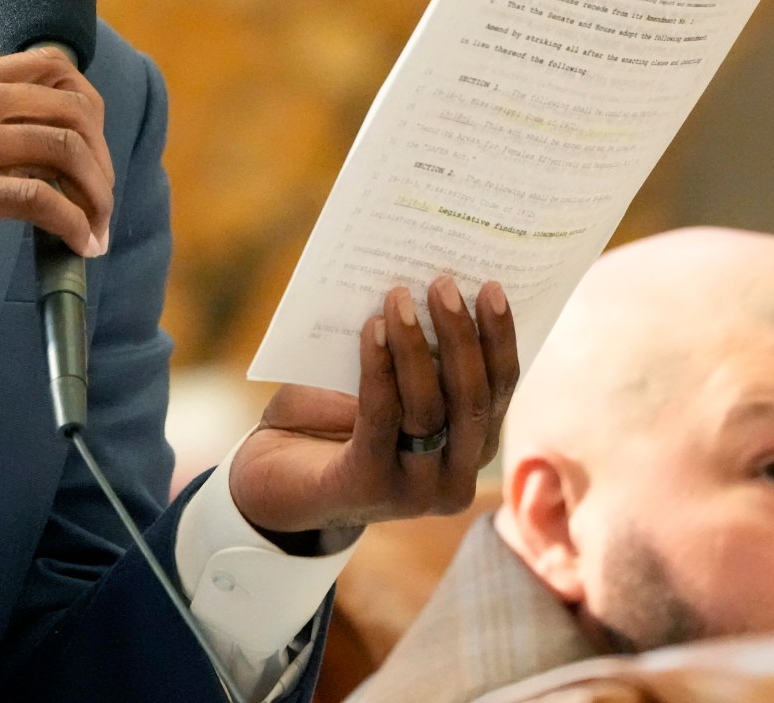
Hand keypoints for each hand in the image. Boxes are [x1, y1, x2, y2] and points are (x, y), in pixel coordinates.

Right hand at [0, 50, 112, 291]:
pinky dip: (74, 223)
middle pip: (72, 108)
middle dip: (101, 156)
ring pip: (65, 150)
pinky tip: (79, 243)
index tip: (93, 146)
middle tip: (101, 196)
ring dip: (97, 193)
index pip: (51, 66)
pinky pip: (41, 200)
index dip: (88, 105)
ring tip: (98, 226)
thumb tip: (19, 147)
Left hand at [227, 278, 519, 543]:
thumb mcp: (388, 386)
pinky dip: (379, 368)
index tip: (491, 287)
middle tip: (443, 283)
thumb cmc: (335, 419)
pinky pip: (381, 417)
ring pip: (429, 409)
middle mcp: (455, 480)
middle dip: (461, 336)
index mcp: (470, 451)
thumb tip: (427, 288)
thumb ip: (417, 355)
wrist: (275, 478)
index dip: (499, 339)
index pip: (499, 391)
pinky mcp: (368, 487)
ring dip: (416, 346)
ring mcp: (415, 491)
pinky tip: (373, 328)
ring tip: (399, 296)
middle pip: (472, 400)